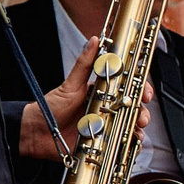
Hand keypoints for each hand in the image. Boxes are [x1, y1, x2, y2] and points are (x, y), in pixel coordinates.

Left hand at [21, 40, 151, 162]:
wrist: (37, 132)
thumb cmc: (52, 107)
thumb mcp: (70, 84)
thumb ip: (84, 64)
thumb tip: (94, 40)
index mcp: (103, 93)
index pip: (129, 88)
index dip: (141, 90)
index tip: (146, 93)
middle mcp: (107, 109)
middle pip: (134, 109)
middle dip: (143, 112)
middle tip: (142, 116)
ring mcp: (105, 126)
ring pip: (130, 126)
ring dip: (138, 128)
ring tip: (136, 130)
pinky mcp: (102, 143)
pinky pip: (120, 143)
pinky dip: (128, 143)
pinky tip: (130, 142)